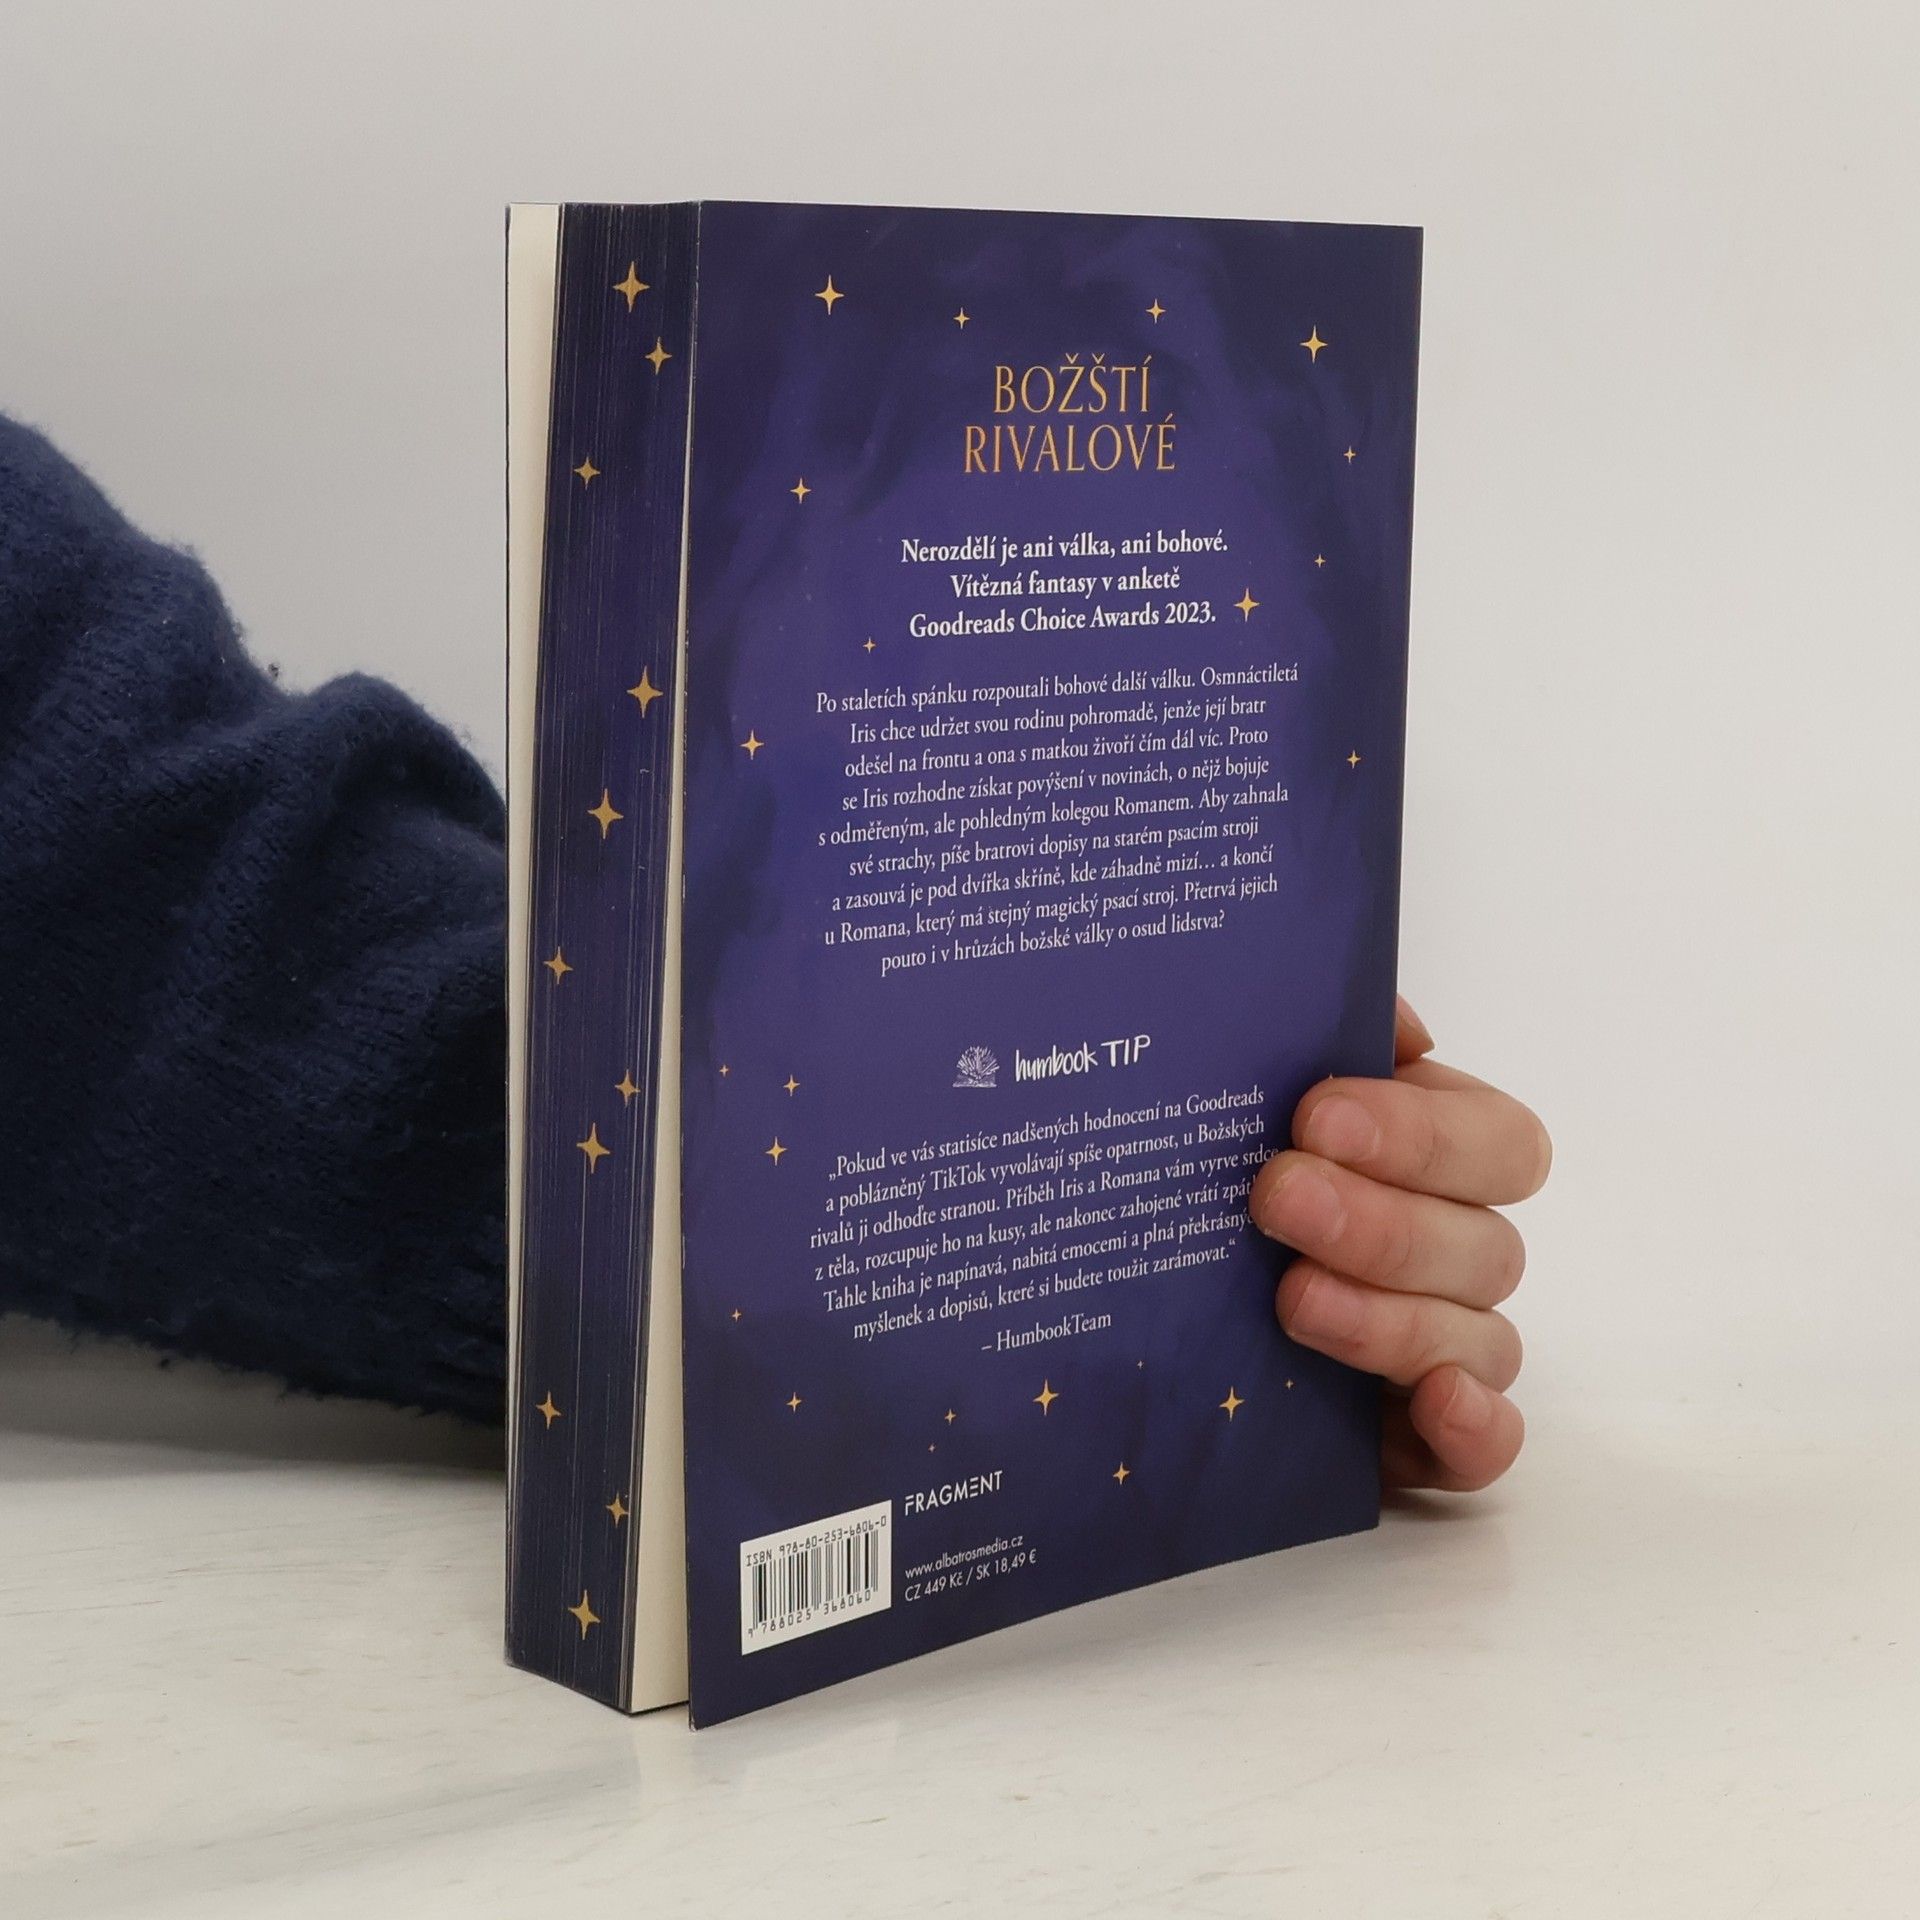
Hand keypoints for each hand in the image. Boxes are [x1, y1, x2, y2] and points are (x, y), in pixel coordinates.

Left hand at [1249, 999, 1549, 1491]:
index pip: (1495, 1142)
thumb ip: (1305, 1037)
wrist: (1153, 1298)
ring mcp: (1451, 1348)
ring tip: (1291, 1299)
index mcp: (1439, 1157)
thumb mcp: (1245, 1094)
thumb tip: (1383, 1017)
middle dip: (1379, 1220)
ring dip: (1390, 1317)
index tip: (1314, 1117)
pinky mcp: (1424, 1439)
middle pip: (1482, 1243)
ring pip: (1477, 1338)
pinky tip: (1434, 1401)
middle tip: (1276, 1197)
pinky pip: (1485, 1444)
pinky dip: (1474, 1428)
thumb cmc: (1221, 1172)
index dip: (1421, 1133)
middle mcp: (1458, 1250)